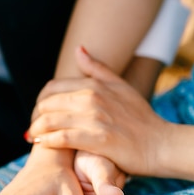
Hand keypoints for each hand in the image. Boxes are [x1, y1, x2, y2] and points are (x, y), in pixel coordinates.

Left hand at [28, 47, 166, 176]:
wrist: (160, 144)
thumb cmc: (140, 117)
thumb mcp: (121, 86)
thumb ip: (97, 68)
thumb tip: (78, 49)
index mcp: (94, 85)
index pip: (52, 88)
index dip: (39, 101)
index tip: (38, 114)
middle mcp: (92, 98)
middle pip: (47, 104)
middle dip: (35, 118)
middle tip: (32, 129)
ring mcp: (95, 118)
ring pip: (50, 121)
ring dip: (36, 131)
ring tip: (33, 139)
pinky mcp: (98, 139)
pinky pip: (62, 138)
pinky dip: (48, 142)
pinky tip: (44, 145)